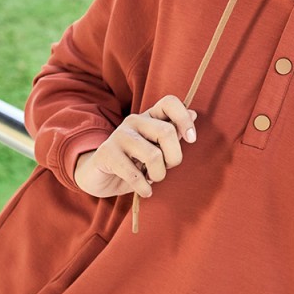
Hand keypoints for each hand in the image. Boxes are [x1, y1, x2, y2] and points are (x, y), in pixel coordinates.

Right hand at [73, 96, 196, 198]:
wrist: (99, 176)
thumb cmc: (134, 162)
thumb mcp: (156, 148)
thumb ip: (173, 134)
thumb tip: (194, 114)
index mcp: (149, 117)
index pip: (169, 103)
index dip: (184, 119)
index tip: (191, 140)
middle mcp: (134, 121)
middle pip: (167, 132)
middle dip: (173, 158)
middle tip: (166, 168)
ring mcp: (119, 135)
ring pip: (153, 155)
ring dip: (158, 175)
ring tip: (152, 179)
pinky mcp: (107, 153)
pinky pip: (135, 174)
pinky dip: (144, 187)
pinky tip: (145, 190)